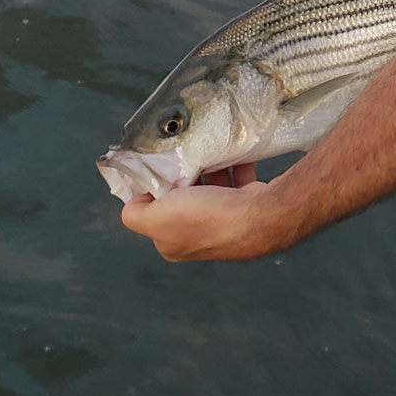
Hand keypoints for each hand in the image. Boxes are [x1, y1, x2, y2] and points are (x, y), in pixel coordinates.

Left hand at [120, 163, 272, 260]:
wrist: (262, 216)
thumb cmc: (209, 219)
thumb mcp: (156, 218)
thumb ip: (134, 214)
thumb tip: (133, 202)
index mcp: (174, 242)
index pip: (153, 213)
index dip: (152, 190)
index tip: (158, 170)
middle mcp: (200, 235)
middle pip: (182, 196)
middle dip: (182, 175)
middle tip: (182, 158)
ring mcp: (226, 219)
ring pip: (209, 186)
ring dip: (208, 168)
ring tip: (206, 152)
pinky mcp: (246, 205)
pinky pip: (235, 180)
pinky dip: (233, 166)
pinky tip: (230, 153)